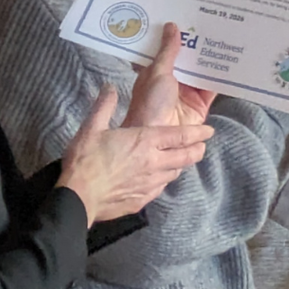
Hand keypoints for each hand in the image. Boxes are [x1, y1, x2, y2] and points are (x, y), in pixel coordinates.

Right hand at [58, 86, 212, 223]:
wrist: (78, 197)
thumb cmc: (85, 160)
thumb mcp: (92, 127)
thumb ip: (104, 105)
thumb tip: (110, 87)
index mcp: (145, 141)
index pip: (181, 136)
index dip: (198, 133)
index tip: (210, 131)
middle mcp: (153, 162)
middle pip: (185, 156)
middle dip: (197, 150)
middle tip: (202, 146)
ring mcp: (149, 184)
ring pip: (174, 173)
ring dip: (181, 165)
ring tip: (181, 160)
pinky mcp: (141, 200)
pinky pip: (160, 188)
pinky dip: (164, 180)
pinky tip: (159, 180)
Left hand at [123, 22, 216, 126]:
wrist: (158, 136)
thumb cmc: (150, 102)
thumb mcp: (158, 71)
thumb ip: (168, 50)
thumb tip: (172, 26)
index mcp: (157, 71)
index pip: (169, 49)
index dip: (178, 35)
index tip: (189, 16)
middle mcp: (173, 81)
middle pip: (189, 60)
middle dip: (198, 45)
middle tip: (213, 22)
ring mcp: (188, 93)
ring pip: (202, 72)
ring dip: (211, 59)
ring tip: (225, 38)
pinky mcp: (201, 105)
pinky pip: (213, 88)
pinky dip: (221, 78)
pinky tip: (231, 62)